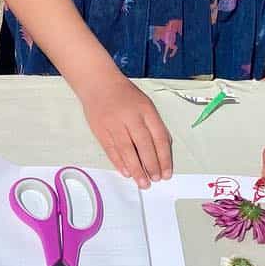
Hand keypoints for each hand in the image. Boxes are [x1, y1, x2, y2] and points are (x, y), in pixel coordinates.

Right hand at [78, 74, 172, 188]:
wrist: (98, 83)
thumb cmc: (125, 95)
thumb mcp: (145, 105)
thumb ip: (154, 125)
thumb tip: (163, 150)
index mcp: (146, 110)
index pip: (159, 137)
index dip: (164, 157)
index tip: (167, 172)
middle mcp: (130, 117)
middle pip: (144, 145)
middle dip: (151, 165)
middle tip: (155, 179)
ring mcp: (114, 123)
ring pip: (127, 150)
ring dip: (136, 169)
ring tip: (143, 182)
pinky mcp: (100, 130)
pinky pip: (111, 150)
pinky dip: (119, 162)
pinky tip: (127, 172)